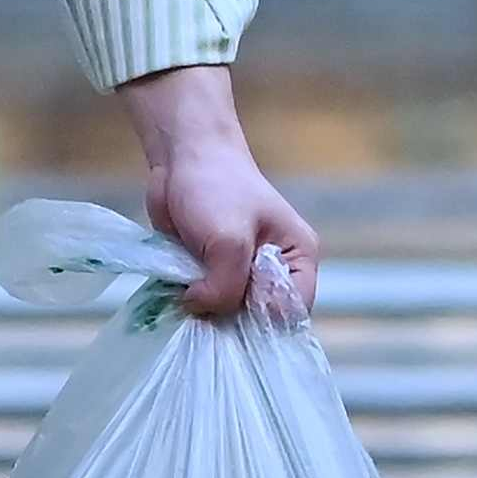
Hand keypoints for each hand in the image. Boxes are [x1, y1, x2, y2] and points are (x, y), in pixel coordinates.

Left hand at [117, 61, 315, 321]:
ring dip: (208, 313)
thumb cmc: (216, 187)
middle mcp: (276, 270)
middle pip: (262, 316)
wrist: (182, 156)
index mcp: (298, 258)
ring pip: (231, 312)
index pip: (293, 310)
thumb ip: (225, 286)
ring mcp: (243, 272)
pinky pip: (208, 301)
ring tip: (188, 305)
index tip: (233, 317)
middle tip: (204, 316)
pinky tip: (177, 299)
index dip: (265, 320)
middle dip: (233, 320)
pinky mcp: (213, 272)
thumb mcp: (227, 240)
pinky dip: (193, 303)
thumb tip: (201, 310)